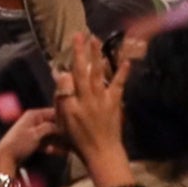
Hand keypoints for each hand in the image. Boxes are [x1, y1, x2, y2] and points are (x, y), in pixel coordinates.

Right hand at [50, 32, 131, 182]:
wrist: (102, 152)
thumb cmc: (79, 140)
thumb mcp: (63, 122)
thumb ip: (62, 99)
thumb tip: (62, 78)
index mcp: (74, 102)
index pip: (69, 77)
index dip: (67, 64)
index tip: (67, 51)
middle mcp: (88, 97)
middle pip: (84, 70)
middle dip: (82, 51)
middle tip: (81, 34)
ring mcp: (103, 99)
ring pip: (99, 73)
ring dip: (98, 56)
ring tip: (97, 40)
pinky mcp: (115, 103)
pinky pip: (119, 85)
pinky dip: (122, 72)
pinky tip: (126, 60)